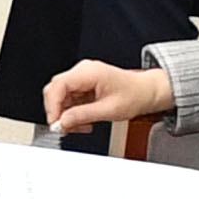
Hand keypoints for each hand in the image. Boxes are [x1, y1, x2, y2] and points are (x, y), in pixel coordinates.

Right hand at [39, 60, 178, 136]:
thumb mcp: (108, 110)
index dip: (53, 106)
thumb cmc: (134, 95)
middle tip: (64, 127)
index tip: (55, 122)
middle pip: (55, 90)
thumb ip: (82, 115)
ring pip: (60, 96)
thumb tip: (62, 122)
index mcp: (89, 72)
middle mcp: (83, 71)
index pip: (59, 86)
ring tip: (78, 125)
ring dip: (66, 113)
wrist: (146, 92)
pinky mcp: (83, 85)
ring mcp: (82, 77)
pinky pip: (69, 98)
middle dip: (58, 111)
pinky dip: (72, 111)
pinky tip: (81, 120)